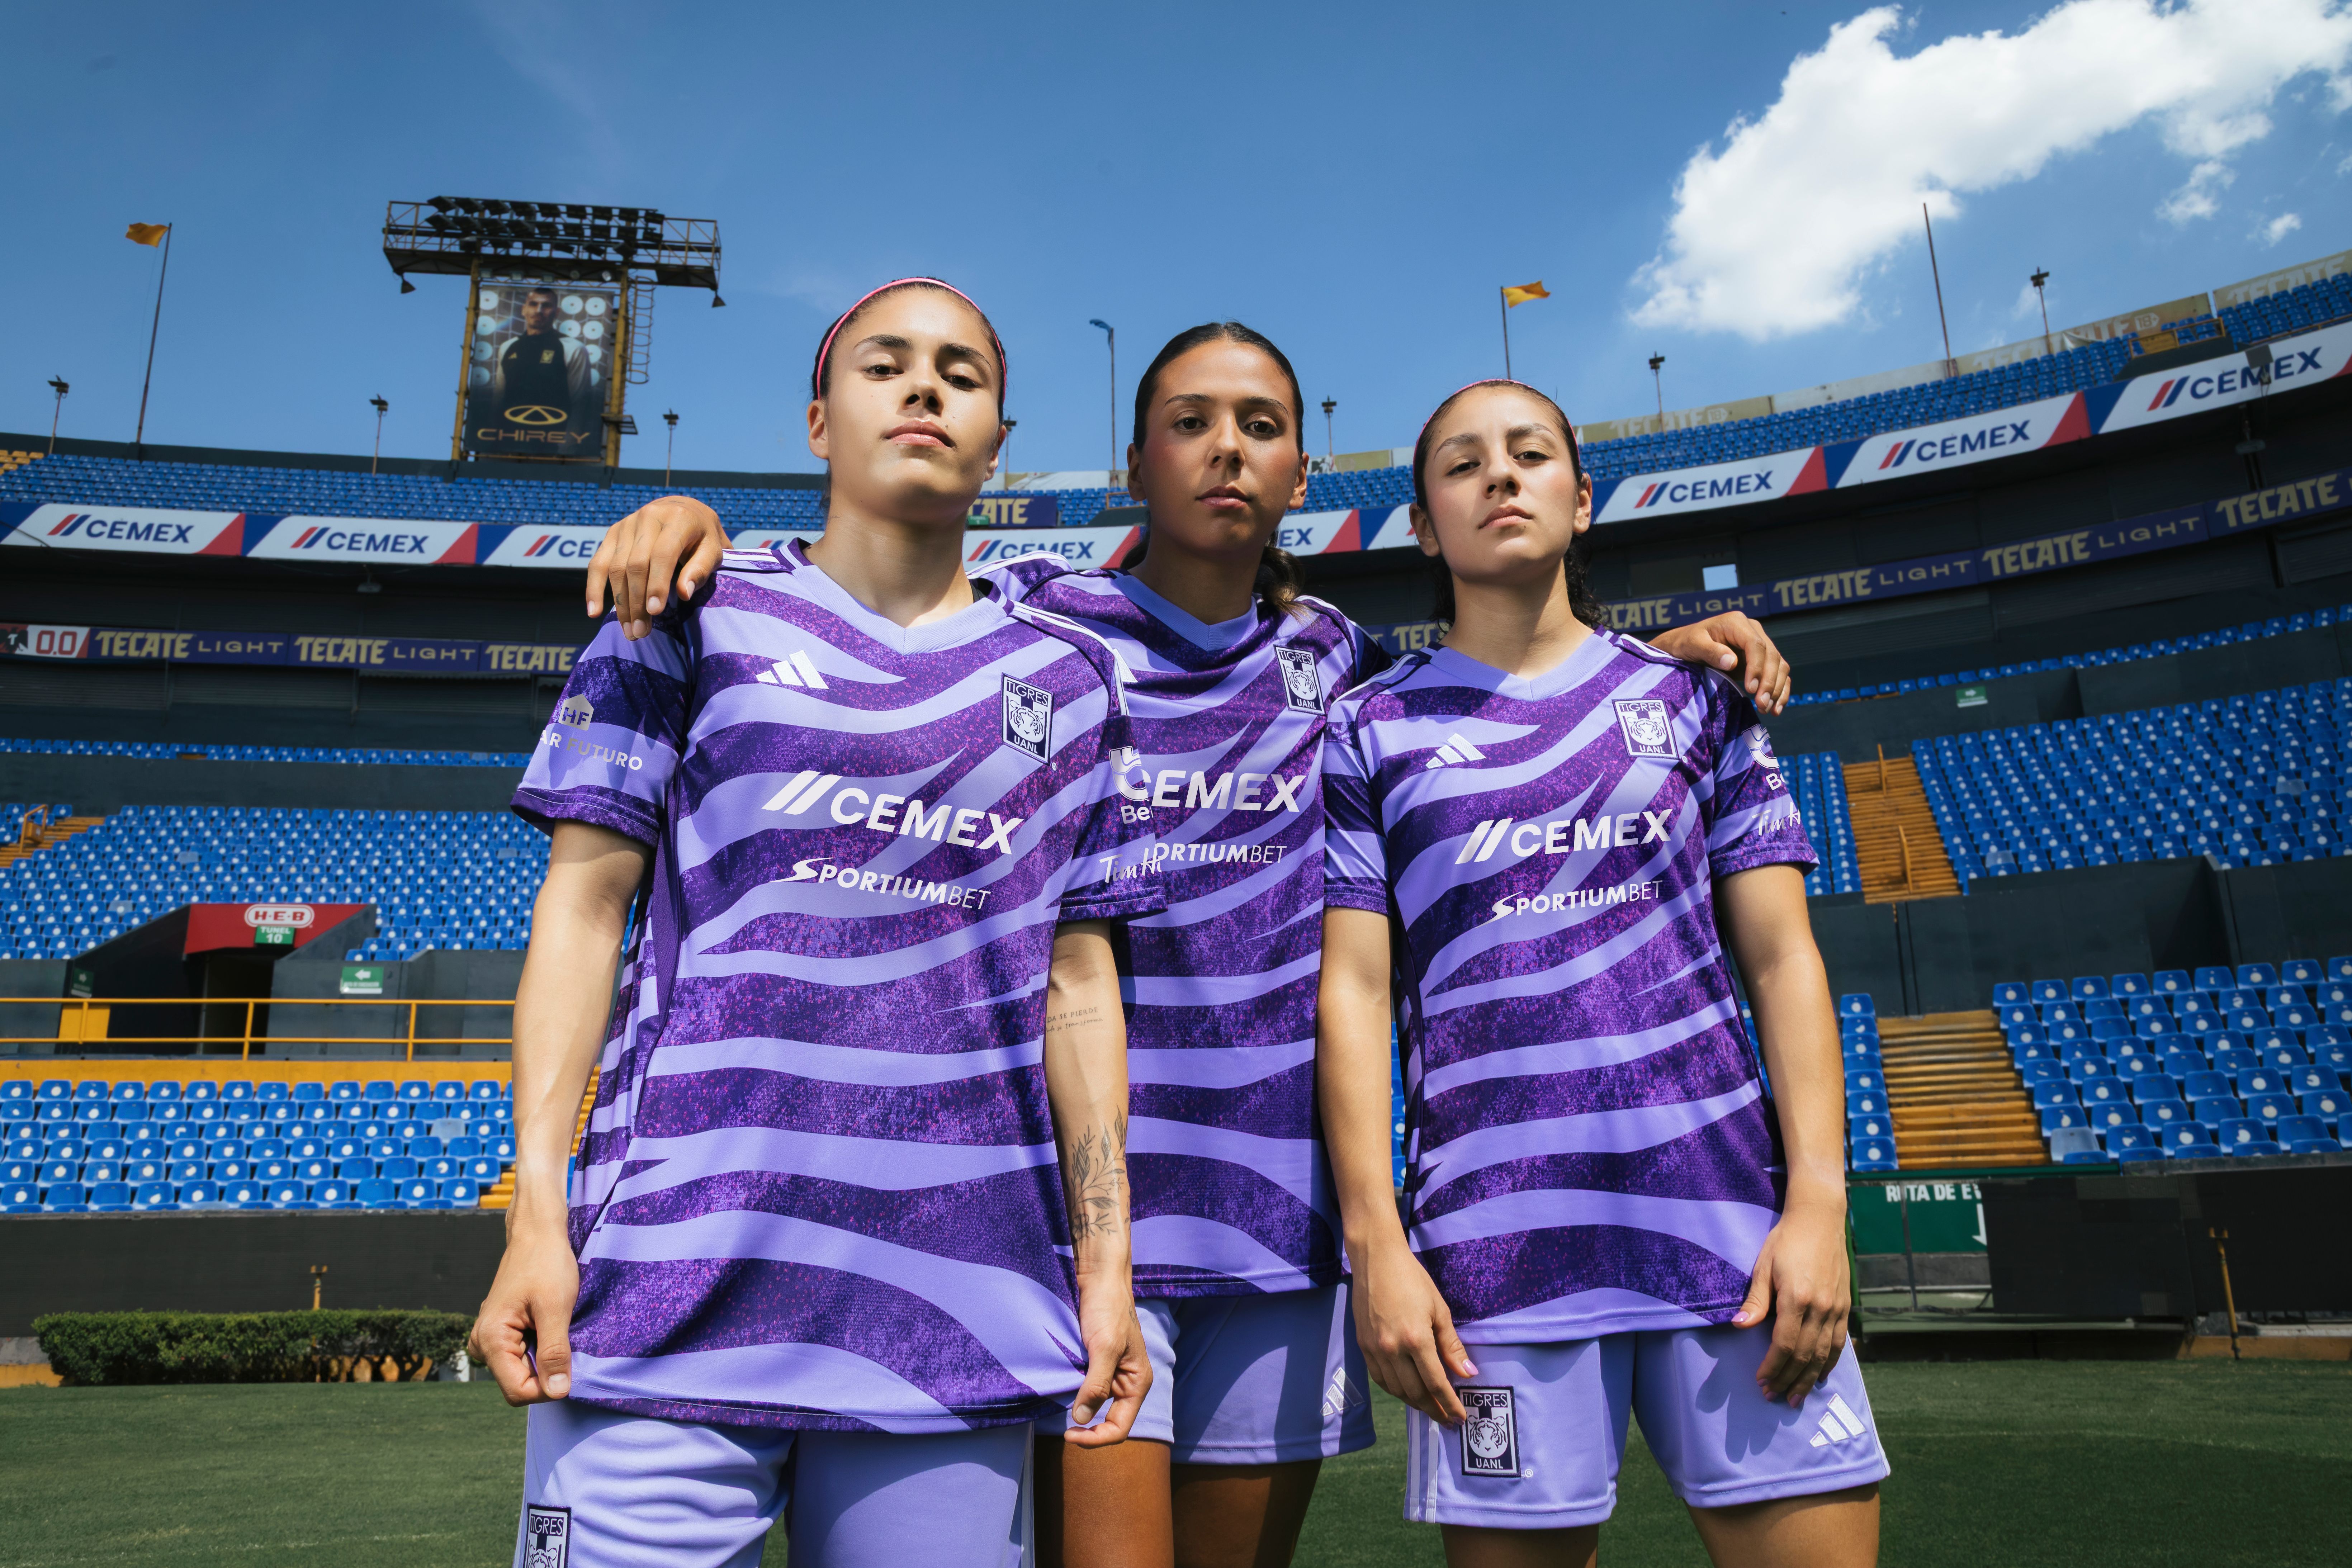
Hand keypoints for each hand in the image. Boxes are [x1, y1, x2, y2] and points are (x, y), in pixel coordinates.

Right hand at [471, 1222, 580, 1405]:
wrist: (536, 1234)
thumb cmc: (546, 1264)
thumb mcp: (555, 1308)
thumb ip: (555, 1353)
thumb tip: (557, 1392)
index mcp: (490, 1339)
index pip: (517, 1391)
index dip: (547, 1388)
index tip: (569, 1365)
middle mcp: (483, 1343)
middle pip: (519, 1383)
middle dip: (547, 1371)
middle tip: (565, 1339)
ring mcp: (490, 1338)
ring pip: (522, 1371)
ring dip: (545, 1358)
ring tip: (556, 1328)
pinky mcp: (501, 1333)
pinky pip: (522, 1355)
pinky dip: (541, 1347)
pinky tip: (549, 1326)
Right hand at [585, 495, 731, 639]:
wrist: (684, 509)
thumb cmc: (702, 537)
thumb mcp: (713, 549)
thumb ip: (701, 569)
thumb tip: (684, 594)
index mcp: (677, 518)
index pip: (662, 554)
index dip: (657, 584)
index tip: (655, 612)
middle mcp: (648, 517)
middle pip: (635, 564)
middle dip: (637, 601)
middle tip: (641, 632)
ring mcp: (626, 524)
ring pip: (615, 567)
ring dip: (620, 603)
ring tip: (629, 631)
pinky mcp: (612, 533)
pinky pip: (597, 562)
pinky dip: (594, 588)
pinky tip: (594, 612)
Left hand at [1064, 1271, 1150, 1446]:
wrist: (1098, 1277)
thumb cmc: (1108, 1309)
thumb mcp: (1104, 1347)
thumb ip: (1095, 1385)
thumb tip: (1081, 1419)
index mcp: (1137, 1382)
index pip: (1119, 1427)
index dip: (1096, 1438)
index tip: (1069, 1434)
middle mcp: (1125, 1382)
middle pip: (1107, 1420)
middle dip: (1086, 1426)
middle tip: (1062, 1429)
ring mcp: (1109, 1373)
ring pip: (1093, 1404)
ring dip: (1077, 1407)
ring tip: (1060, 1400)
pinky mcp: (1094, 1363)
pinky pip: (1083, 1387)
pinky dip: (1071, 1391)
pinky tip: (1059, 1386)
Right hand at [1353, 1233, 1475, 1424]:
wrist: (1376, 1259)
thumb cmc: (1412, 1279)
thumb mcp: (1439, 1309)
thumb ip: (1452, 1345)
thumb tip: (1468, 1374)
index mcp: (1415, 1339)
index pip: (1436, 1384)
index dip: (1449, 1404)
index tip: (1460, 1418)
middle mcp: (1392, 1349)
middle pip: (1415, 1393)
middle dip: (1434, 1410)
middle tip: (1448, 1420)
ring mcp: (1374, 1349)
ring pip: (1396, 1390)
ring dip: (1415, 1404)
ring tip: (1430, 1408)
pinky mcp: (1363, 1345)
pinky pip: (1380, 1378)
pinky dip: (1395, 1390)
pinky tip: (1406, 1392)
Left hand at [1652, 612, 1791, 714]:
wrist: (1685, 647)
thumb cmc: (1686, 644)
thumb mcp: (1692, 645)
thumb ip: (1710, 651)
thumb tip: (1732, 662)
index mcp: (1736, 623)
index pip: (1755, 644)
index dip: (1756, 667)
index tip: (1751, 689)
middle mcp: (1753, 631)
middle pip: (1771, 656)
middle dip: (1769, 682)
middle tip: (1761, 705)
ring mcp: (1759, 644)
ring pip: (1779, 665)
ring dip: (1777, 689)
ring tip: (1767, 710)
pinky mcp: (1761, 660)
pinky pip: (1778, 673)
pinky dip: (1780, 690)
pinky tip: (1776, 708)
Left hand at [1733, 1199, 1850, 1405]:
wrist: (1819, 1220)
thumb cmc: (1785, 1241)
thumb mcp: (1763, 1267)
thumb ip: (1755, 1301)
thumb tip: (1739, 1326)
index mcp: (1798, 1298)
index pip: (1784, 1344)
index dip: (1772, 1367)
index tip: (1760, 1381)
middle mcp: (1821, 1307)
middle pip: (1804, 1354)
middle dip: (1788, 1379)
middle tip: (1773, 1398)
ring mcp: (1836, 1308)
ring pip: (1824, 1354)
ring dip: (1808, 1378)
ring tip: (1795, 1398)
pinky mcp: (1844, 1307)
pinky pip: (1839, 1343)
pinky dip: (1829, 1363)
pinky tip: (1820, 1377)